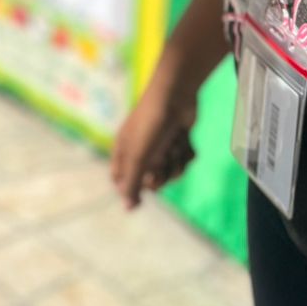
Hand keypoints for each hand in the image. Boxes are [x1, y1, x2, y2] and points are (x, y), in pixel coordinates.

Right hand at [110, 70, 197, 209]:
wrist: (176, 96)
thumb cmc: (151, 125)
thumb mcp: (139, 157)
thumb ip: (133, 184)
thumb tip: (128, 208)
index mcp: (124, 150)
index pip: (120, 179)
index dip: (130, 189)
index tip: (143, 193)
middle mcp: (141, 148)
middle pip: (149, 180)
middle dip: (159, 177)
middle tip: (162, 167)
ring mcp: (160, 144)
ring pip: (170, 171)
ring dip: (176, 165)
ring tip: (175, 150)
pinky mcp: (177, 140)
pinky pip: (183, 160)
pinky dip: (186, 154)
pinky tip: (185, 142)